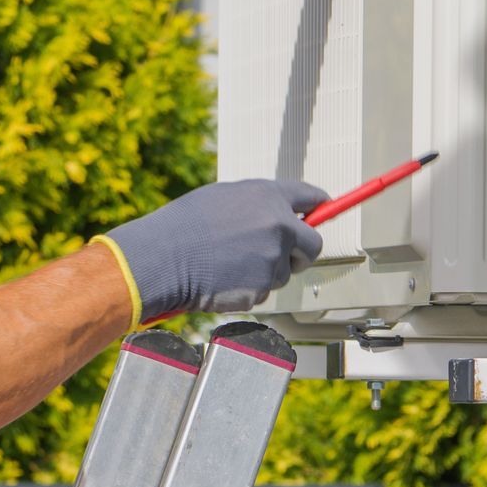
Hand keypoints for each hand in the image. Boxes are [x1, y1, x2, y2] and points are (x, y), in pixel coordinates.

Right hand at [95, 180, 328, 323]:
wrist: (162, 258)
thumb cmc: (185, 225)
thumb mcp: (224, 198)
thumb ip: (258, 204)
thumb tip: (280, 214)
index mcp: (268, 196)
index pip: (311, 197)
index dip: (320, 205)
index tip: (324, 209)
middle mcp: (278, 226)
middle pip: (313, 244)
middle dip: (302, 251)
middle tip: (285, 254)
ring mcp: (272, 258)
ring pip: (284, 271)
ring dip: (267, 270)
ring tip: (231, 263)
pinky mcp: (263, 287)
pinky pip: (264, 290)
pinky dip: (250, 288)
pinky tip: (224, 278)